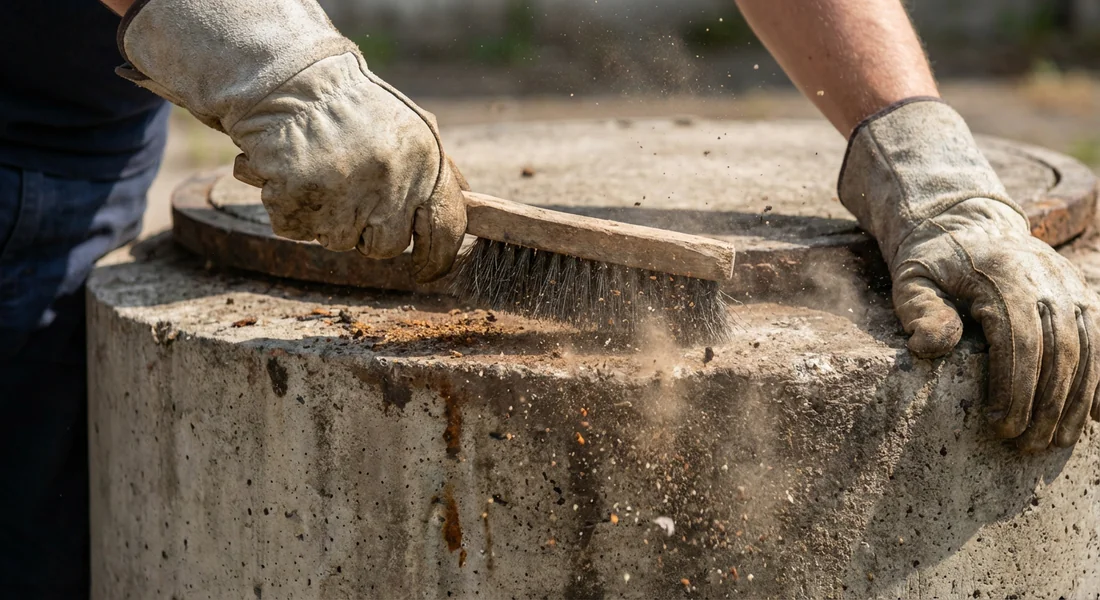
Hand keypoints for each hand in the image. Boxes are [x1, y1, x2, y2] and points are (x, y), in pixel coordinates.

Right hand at [117, 0, 466, 280]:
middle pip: (386, 246)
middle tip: (352, 196)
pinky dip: (291, 210)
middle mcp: (387, 180)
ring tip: (321, 175)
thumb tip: (465, 218)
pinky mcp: (294, 200)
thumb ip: (440, 175)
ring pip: (338, 242)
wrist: (291, 82)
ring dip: (328, 219)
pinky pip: (297, 230)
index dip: (437, 258)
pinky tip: (294, 175)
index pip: (445, 228)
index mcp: (423, 161)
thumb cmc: (356, 109)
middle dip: (369, 233)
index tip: (426, 270)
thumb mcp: (412, 130)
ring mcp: (340, 193)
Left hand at [839, 99, 1098, 449]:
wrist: (967, 223)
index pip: (1020, 339)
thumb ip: (920, 310)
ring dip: (1076, 401)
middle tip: (1027, 447)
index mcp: (1005, 275)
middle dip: (1046, 404)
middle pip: (1061, 349)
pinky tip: (1096, 416)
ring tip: (1055, 442)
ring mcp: (1071, 287)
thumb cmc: (934, 260)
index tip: (1000, 425)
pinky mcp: (1083, 296)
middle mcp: (1048, 279)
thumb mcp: (912, 279)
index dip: (1014, 387)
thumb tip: (930, 347)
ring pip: (1091, 349)